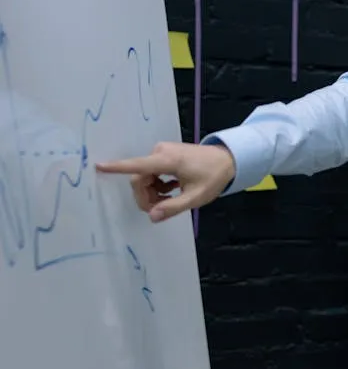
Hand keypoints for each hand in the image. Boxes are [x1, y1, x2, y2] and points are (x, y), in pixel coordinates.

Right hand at [95, 142, 235, 222]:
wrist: (228, 159)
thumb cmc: (214, 177)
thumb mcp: (196, 197)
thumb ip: (173, 207)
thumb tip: (152, 216)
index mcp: (167, 160)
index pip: (137, 165)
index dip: (116, 167)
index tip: (98, 166)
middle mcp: (161, 152)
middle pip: (139, 179)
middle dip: (146, 197)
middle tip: (161, 209)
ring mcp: (163, 152)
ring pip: (145, 178)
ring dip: (152, 192)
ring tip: (170, 200)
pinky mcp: (165, 154)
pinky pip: (152, 173)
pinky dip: (157, 185)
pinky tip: (171, 190)